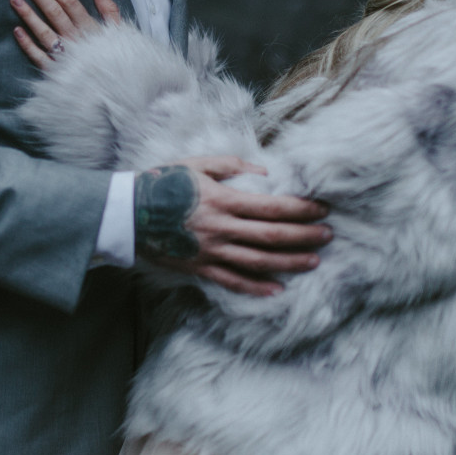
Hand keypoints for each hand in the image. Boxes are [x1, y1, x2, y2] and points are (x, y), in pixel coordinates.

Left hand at [11, 0, 122, 69]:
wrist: (117, 88)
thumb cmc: (116, 58)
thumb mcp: (119, 31)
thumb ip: (109, 10)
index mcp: (89, 27)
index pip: (69, 1)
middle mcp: (75, 39)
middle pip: (54, 12)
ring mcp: (64, 55)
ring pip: (44, 32)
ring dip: (28, 15)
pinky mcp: (56, 71)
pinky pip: (39, 57)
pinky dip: (27, 45)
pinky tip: (16, 31)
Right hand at [135, 156, 330, 296]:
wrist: (127, 213)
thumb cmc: (162, 184)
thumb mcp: (196, 165)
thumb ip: (231, 166)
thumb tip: (264, 172)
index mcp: (222, 200)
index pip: (272, 207)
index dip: (300, 209)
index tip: (322, 209)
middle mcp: (220, 229)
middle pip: (272, 237)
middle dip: (304, 237)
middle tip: (328, 235)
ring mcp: (210, 252)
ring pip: (258, 262)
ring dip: (289, 263)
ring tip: (313, 261)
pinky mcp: (200, 268)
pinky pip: (233, 281)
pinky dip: (256, 287)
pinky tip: (277, 289)